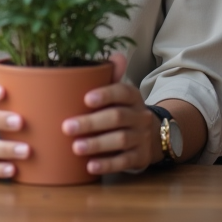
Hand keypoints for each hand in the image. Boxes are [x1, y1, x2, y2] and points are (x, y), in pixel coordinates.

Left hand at [62, 53, 160, 174]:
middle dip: (91, 122)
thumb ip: (112, 76)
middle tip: (67, 127)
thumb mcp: (121, 93)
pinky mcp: (140, 157)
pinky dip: (107, 164)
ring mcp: (142, 137)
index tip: (85, 99)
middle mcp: (139, 116)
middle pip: (117, 117)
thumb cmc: (125, 110)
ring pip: (121, 140)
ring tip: (75, 147)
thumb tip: (116, 56)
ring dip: (97, 144)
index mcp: (132, 96)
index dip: (105, 94)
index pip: (122, 92)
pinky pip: (125, 161)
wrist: (154, 135)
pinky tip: (90, 166)